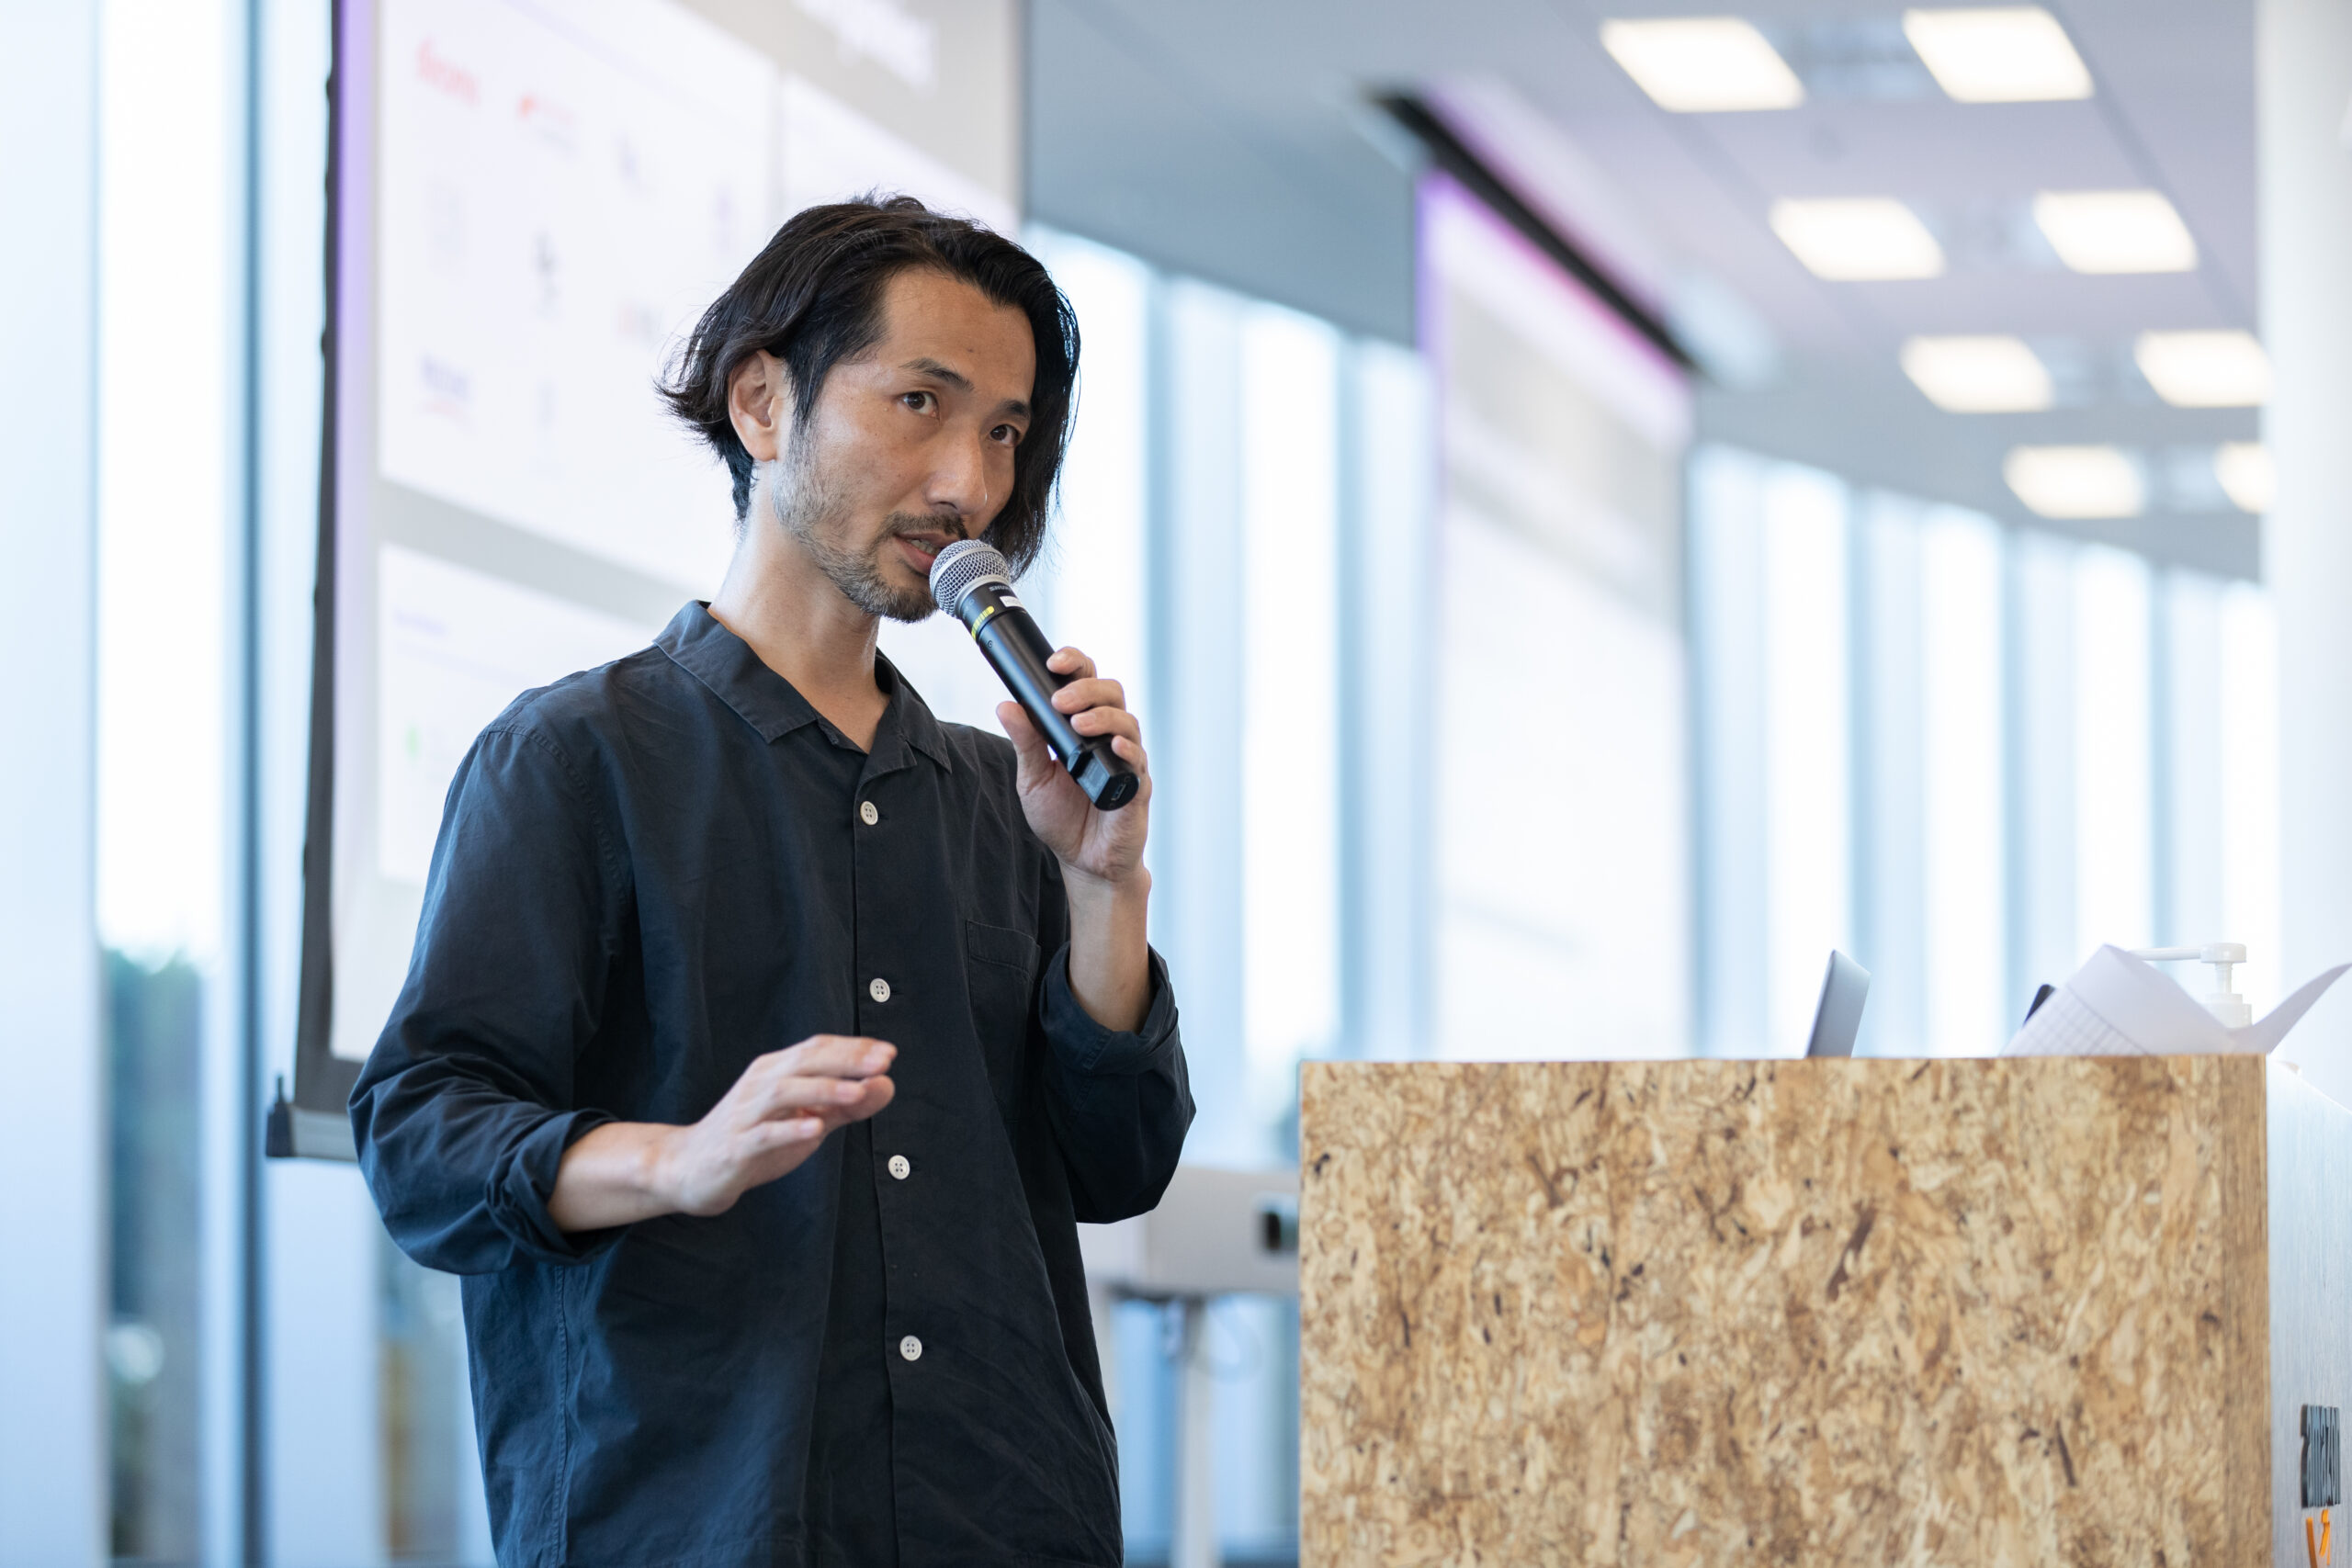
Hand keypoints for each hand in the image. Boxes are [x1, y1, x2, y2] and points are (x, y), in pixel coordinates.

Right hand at [547, 1036, 894, 1231]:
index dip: (853, 1048)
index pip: (816, 1048)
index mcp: (775, 1071)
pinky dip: (789, 1129)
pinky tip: (815, 1129)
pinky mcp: (734, 1146)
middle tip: (882, 1062)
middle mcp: (759, 1084)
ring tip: (856, 1093)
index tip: (888, 1053)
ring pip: (784, 1092)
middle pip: (804, 1061)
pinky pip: (763, 1134)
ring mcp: (744, 1114)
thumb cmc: (753, 1141)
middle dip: (845, 1060)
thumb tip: (887, 1085)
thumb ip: (845, 1105)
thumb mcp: (806, 1121)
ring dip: (822, 1090)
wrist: (688, 1169)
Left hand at [997, 646, 1150, 890]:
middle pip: (1111, 692)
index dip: (1075, 664)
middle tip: (1060, 702)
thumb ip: (1025, 742)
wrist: (1083, 861)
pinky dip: (1127, 750)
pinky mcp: (1136, 786)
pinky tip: (1113, 747)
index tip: (1053, 663)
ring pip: (1127, 721)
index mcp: (1083, 726)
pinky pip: (1138, 761)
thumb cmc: (1062, 818)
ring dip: (1103, 717)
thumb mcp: (1033, 777)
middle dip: (1086, 689)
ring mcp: (1126, 759)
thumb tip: (1005, 705)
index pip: (1085, 681)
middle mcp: (1109, 736)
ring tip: (1078, 724)